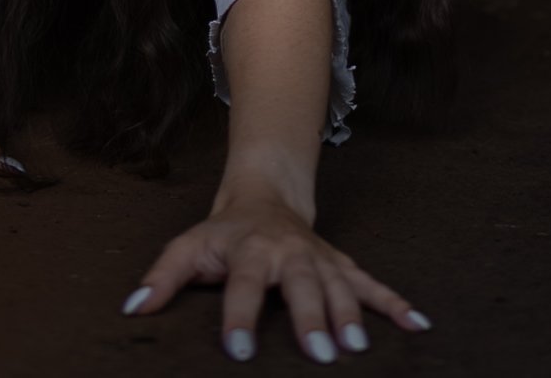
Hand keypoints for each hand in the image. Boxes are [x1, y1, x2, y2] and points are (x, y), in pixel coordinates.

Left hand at [121, 190, 431, 361]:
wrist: (264, 195)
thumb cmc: (222, 234)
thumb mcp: (188, 247)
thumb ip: (161, 277)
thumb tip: (133, 309)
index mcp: (250, 250)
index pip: (243, 286)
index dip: (239, 317)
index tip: (239, 351)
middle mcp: (289, 252)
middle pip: (302, 286)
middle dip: (311, 319)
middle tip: (321, 355)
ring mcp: (319, 257)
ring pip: (340, 285)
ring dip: (352, 315)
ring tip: (359, 348)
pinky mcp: (341, 264)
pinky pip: (371, 282)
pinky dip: (395, 302)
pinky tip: (417, 325)